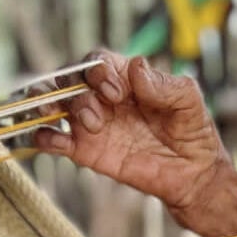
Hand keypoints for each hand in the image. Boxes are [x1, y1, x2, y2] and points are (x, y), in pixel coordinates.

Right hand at [31, 52, 236, 231]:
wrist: (192, 175)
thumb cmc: (193, 131)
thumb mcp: (188, 101)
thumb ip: (165, 84)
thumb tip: (136, 66)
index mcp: (124, 78)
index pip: (97, 61)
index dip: (99, 72)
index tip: (118, 94)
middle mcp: (102, 97)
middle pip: (69, 79)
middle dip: (72, 89)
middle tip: (95, 115)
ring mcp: (91, 123)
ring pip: (55, 103)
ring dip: (50, 105)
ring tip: (62, 117)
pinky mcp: (84, 151)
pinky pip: (53, 139)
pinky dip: (44, 136)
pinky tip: (53, 140)